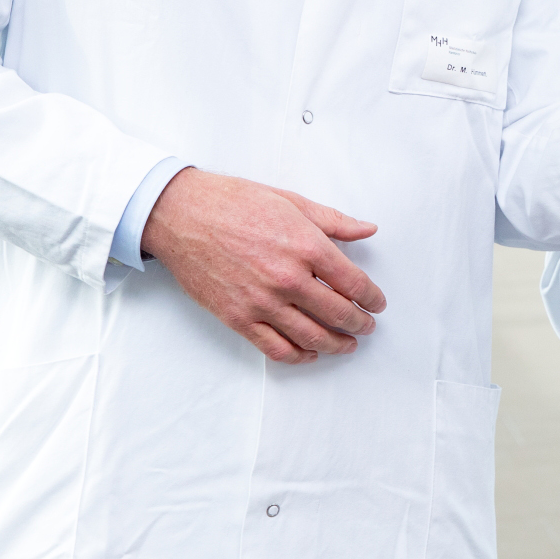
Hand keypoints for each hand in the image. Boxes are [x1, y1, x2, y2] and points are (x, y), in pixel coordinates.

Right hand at [141, 168, 386, 364]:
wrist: (182, 215)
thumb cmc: (234, 203)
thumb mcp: (291, 202)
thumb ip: (334, 221)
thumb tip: (367, 229)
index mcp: (306, 246)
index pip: (354, 283)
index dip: (371, 297)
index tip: (377, 303)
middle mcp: (288, 278)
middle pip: (338, 313)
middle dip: (360, 324)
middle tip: (368, 327)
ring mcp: (262, 302)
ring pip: (311, 337)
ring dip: (336, 345)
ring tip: (347, 345)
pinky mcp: (238, 318)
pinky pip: (275, 348)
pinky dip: (299, 356)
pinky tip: (310, 353)